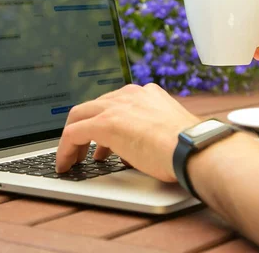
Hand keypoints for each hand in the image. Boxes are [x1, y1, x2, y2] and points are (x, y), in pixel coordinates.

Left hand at [55, 83, 199, 181]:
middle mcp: (129, 94)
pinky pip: (73, 133)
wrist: (193, 148)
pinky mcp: (105, 123)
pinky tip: (65, 164)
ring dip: (73, 139)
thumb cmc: (188, 147)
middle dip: (84, 128)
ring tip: (73, 158)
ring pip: (79, 116)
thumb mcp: (166, 132)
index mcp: (145, 94)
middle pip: (92, 106)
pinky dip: (65, 149)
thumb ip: (147, 133)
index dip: (103, 121)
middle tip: (82, 148)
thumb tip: (130, 151)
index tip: (101, 141)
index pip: (113, 103)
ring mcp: (116, 106)